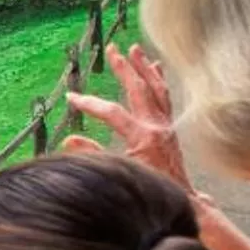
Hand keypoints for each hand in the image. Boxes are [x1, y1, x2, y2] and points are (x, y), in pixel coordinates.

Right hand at [65, 45, 190, 188]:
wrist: (181, 201)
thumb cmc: (148, 190)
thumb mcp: (118, 173)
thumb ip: (93, 155)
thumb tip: (69, 140)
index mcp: (143, 137)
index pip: (112, 112)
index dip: (90, 104)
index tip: (71, 98)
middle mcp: (157, 126)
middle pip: (139, 89)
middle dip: (124, 68)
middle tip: (112, 49)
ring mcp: (166, 125)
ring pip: (156, 88)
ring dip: (144, 67)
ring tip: (135, 49)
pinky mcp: (170, 128)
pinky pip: (165, 97)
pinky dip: (159, 80)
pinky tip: (156, 68)